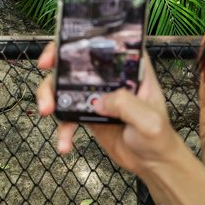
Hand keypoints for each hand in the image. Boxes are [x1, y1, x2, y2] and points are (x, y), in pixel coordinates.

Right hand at [36, 41, 181, 176]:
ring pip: (65, 87)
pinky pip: (67, 116)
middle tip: (45, 72)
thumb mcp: (149, 120)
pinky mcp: (88, 114)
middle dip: (56, 64)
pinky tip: (64, 144)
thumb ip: (126, 105)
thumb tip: (98, 101)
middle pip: (77, 61)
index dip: (82, 39)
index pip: (106, 44)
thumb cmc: (159, 138)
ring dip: (51, 97)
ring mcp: (97, 96)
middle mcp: (111, 78)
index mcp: (130, 70)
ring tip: (46, 111)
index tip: (64, 46)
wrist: (152, 164)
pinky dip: (62, 129)